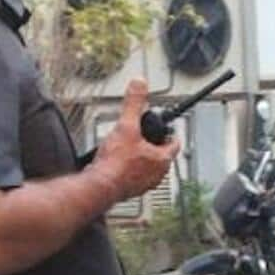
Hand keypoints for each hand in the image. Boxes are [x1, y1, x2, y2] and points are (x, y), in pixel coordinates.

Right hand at [91, 80, 180, 201]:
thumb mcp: (127, 125)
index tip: (167, 128)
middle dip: (153, 144)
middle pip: (161, 155)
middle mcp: (157, 174)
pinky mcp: (131, 190)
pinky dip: (130, 168)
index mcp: (162, 159)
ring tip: (129, 148)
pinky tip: (118, 162)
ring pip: (149, 167)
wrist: (100, 185)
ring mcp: (145, 184)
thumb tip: (139, 85)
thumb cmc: (117, 163)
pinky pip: (135, 176)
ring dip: (141, 157)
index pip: (174, 143)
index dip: (170, 132)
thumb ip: (134, 103)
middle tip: (144, 135)